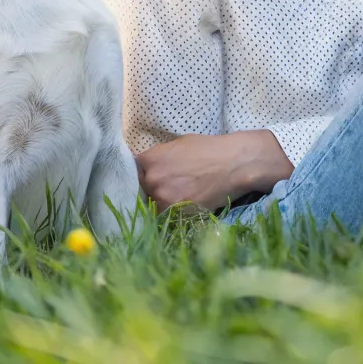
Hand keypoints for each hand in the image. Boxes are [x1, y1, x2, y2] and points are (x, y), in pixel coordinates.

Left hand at [135, 130, 292, 211]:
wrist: (233, 164)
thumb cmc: (206, 149)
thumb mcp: (176, 145)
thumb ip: (155, 158)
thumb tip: (140, 166)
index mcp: (149, 161)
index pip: (128, 173)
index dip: (132, 176)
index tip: (135, 179)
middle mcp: (152, 181)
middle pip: (137, 192)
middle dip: (144, 191)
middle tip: (156, 190)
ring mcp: (165, 201)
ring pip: (151, 207)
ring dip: (157, 204)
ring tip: (172, 197)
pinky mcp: (179, 216)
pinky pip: (166, 218)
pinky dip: (170, 214)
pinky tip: (181, 204)